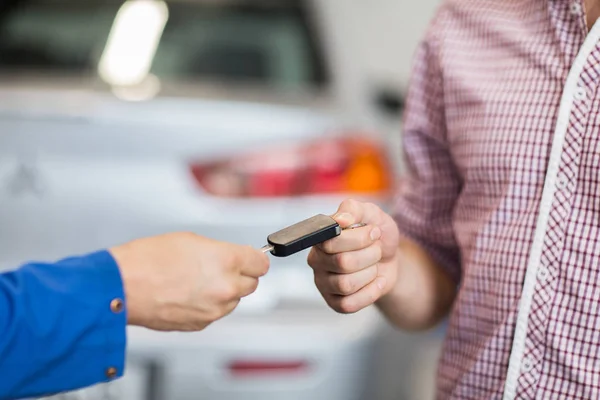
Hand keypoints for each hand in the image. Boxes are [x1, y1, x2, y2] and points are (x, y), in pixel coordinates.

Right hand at [109, 232, 268, 330]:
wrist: (122, 287)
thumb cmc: (148, 260)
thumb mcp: (191, 241)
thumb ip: (219, 251)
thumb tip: (230, 258)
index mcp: (227, 262)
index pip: (261, 264)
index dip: (254, 260)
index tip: (251, 259)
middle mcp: (225, 288)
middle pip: (251, 284)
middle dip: (239, 276)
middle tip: (219, 269)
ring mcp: (214, 309)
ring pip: (233, 301)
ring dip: (223, 292)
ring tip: (196, 281)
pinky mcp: (200, 324)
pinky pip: (213, 313)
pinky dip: (207, 305)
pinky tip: (187, 294)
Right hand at [307, 199, 399, 313]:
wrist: (389, 257)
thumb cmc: (376, 236)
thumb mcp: (371, 214)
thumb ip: (354, 210)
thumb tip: (340, 219)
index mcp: (320, 238)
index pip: (331, 242)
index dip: (359, 238)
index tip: (374, 232)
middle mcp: (316, 260)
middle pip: (343, 263)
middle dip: (370, 255)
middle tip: (377, 249)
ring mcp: (324, 283)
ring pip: (346, 285)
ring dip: (370, 273)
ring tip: (374, 265)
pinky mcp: (335, 302)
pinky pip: (349, 304)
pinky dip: (370, 292)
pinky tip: (377, 281)